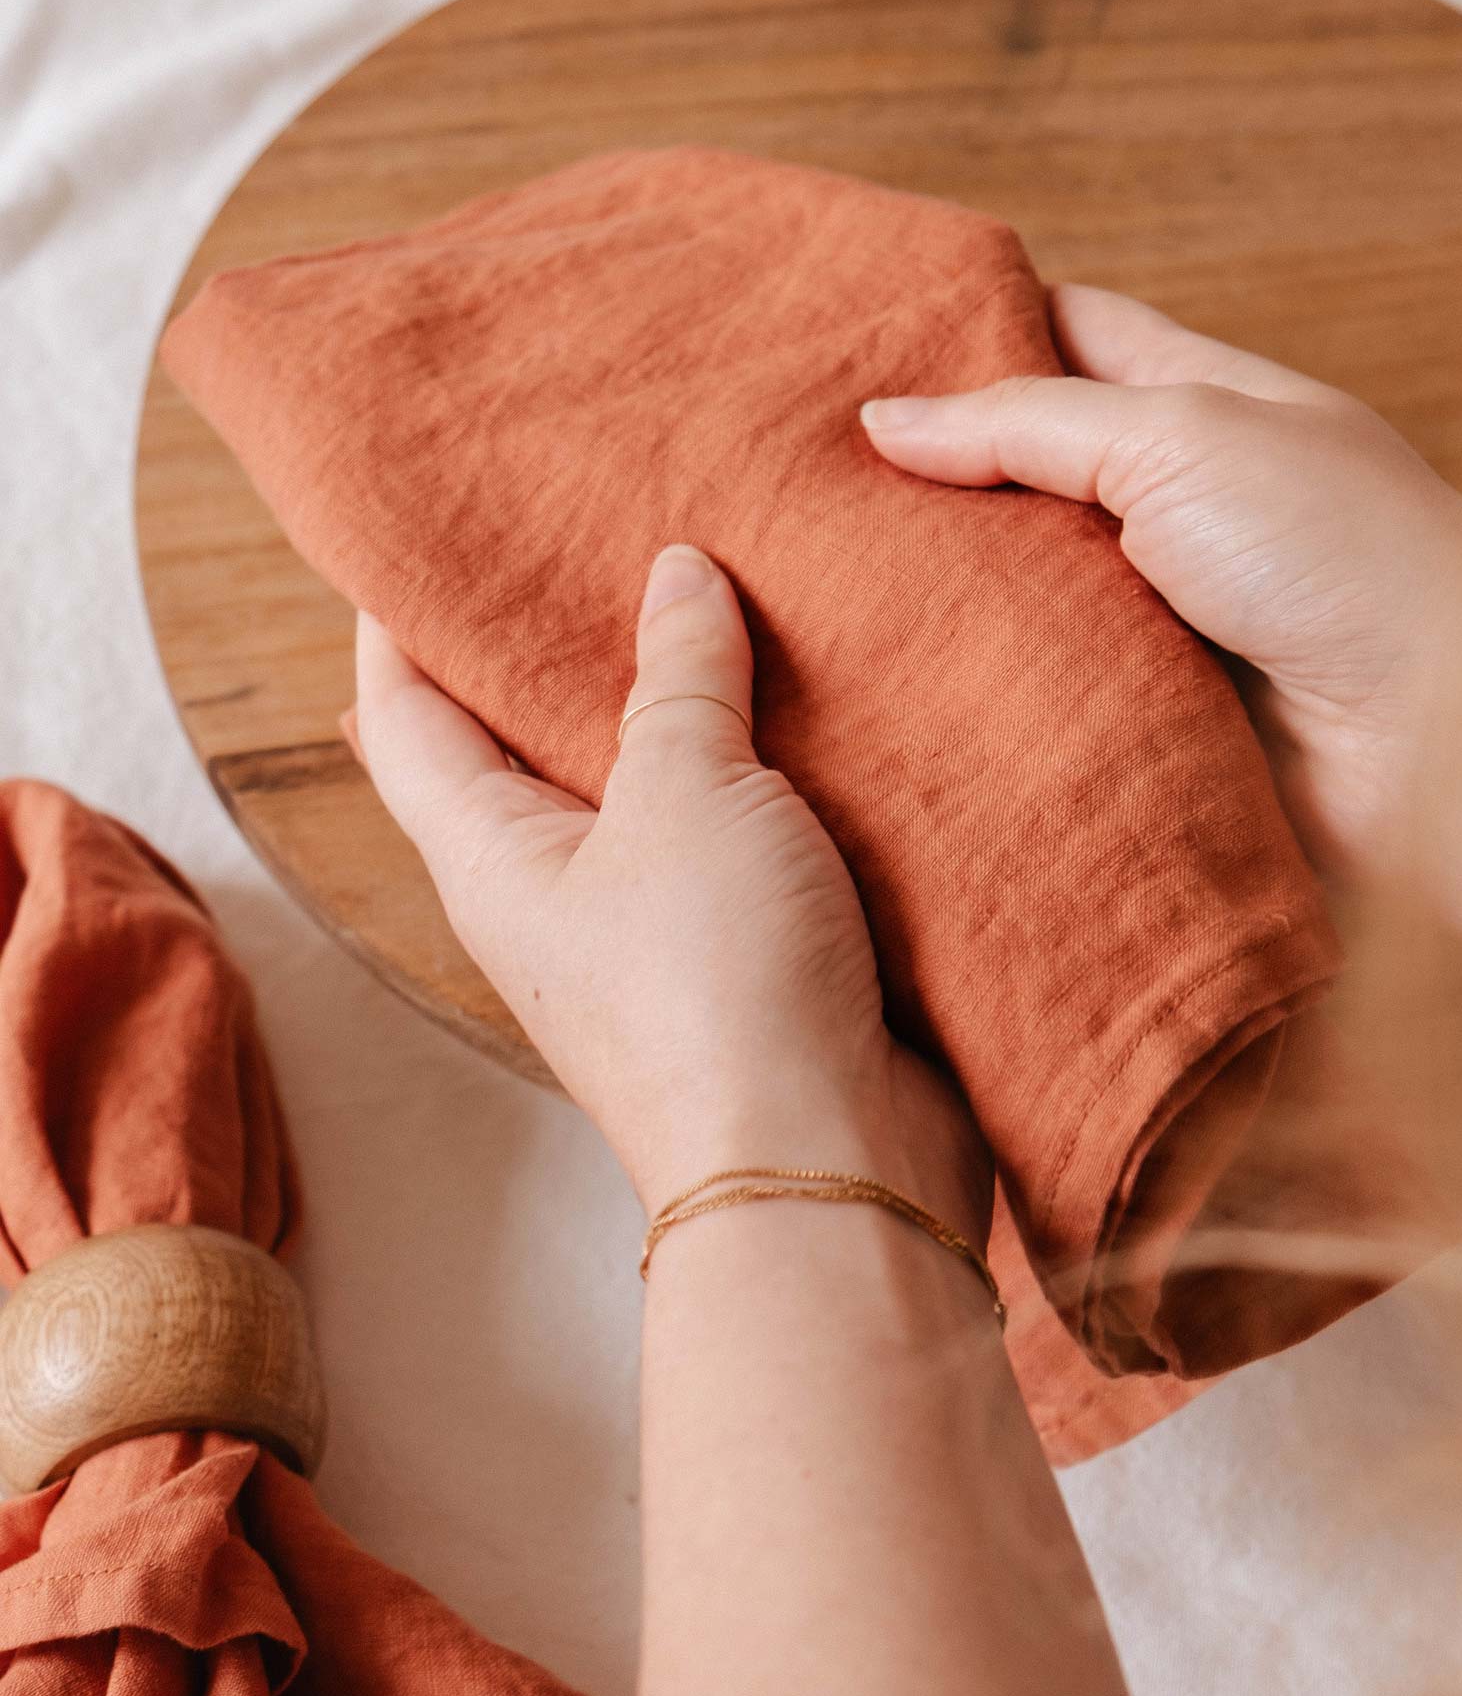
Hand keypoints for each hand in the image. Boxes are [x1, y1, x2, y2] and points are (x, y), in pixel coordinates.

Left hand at [355, 545, 986, 1227]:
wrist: (831, 1167)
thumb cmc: (718, 985)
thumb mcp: (689, 795)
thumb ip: (681, 676)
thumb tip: (676, 572)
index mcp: (491, 854)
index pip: (405, 718)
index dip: (395, 624)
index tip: (416, 536)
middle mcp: (556, 890)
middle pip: (524, 741)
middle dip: (557, 639)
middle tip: (594, 528)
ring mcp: (652, 924)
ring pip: (644, 780)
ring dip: (676, 695)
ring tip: (718, 581)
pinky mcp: (748, 946)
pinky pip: (737, 824)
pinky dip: (760, 757)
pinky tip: (808, 692)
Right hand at [862, 284, 1461, 873]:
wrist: (1443, 743)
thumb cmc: (1348, 558)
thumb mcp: (1181, 436)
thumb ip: (1030, 422)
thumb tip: (887, 418)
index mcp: (1203, 404)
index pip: (1069, 336)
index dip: (969, 330)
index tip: (858, 340)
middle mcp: (1180, 503)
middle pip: (1029, 469)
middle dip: (929, 472)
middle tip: (805, 474)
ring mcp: (1163, 612)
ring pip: (1022, 586)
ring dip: (942, 589)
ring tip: (818, 578)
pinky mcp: (1149, 711)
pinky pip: (1042, 687)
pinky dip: (977, 684)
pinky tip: (888, 678)